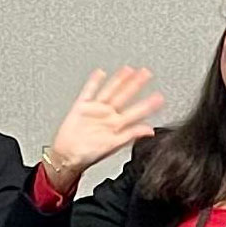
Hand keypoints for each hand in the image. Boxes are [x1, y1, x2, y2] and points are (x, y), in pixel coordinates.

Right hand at [42, 67, 164, 186]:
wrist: (66, 156)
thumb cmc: (88, 155)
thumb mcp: (113, 146)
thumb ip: (131, 135)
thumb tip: (149, 131)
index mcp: (117, 126)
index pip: (136, 112)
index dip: (148, 104)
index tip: (159, 96)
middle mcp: (108, 116)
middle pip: (124, 96)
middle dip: (136, 84)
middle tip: (146, 73)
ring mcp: (95, 110)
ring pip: (109, 90)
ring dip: (119, 80)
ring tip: (128, 69)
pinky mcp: (81, 107)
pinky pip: (89, 91)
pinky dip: (94, 82)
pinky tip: (100, 73)